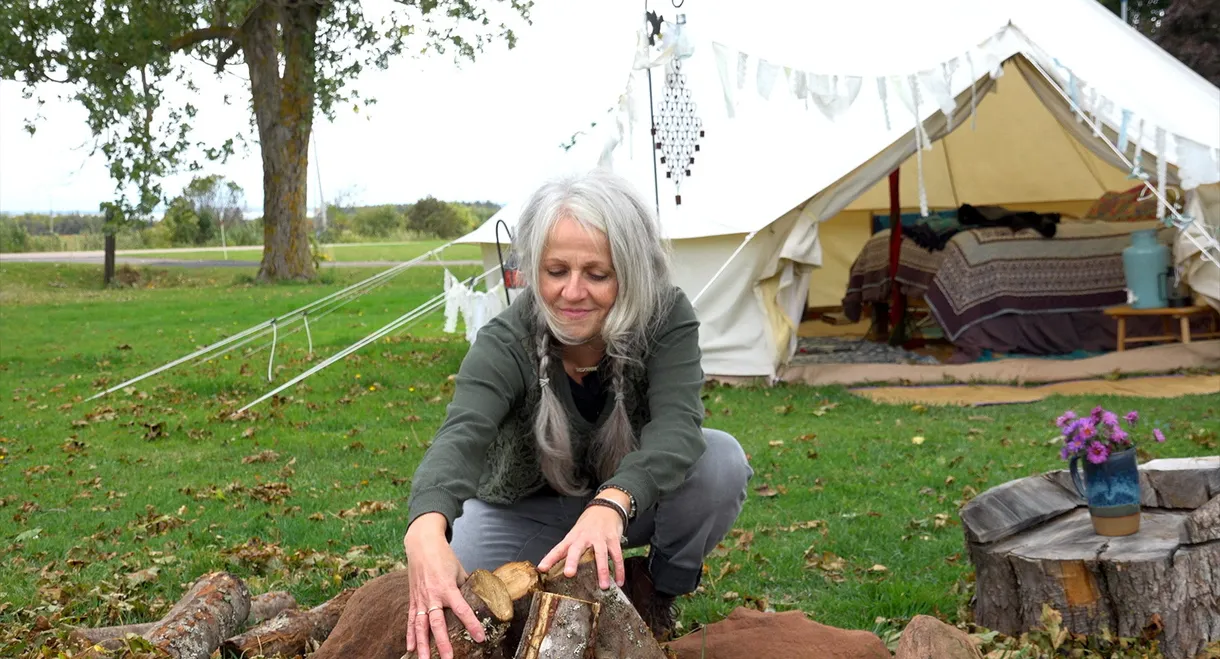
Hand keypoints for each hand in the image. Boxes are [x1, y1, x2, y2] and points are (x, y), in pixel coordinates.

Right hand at [403, 514, 485, 658]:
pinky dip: (410, 634)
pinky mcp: (413, 599)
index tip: (479, 637)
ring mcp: (420, 598)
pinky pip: (411, 619)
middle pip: (437, 623)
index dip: (471, 624)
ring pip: (420, 626)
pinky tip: (410, 648)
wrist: (422, 544)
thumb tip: (479, 597)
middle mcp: (432, 595)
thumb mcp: (459, 569)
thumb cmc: (443, 556)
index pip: (462, 610)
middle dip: (442, 643)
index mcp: (447, 588)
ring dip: (422, 645)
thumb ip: (466, 586)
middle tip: (448, 658)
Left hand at [537, 503, 624, 590]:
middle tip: (569, 574)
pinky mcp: (613, 539)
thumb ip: (568, 550)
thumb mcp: (575, 534)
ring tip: (603, 586)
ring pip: (601, 554)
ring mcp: (600, 538)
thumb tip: (555, 569)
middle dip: (572, 561)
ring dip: (603, 571)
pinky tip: (619, 581)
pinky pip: (617, 556)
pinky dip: (619, 570)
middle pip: (577, 549)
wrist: (606, 507)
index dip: (549, 558)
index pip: (559, 548)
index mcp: (573, 537)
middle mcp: (585, 537)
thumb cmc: (588, 525)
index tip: (542, 568)